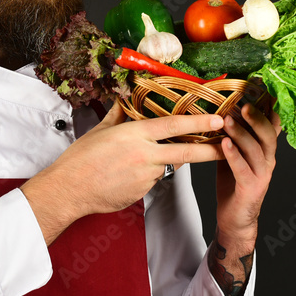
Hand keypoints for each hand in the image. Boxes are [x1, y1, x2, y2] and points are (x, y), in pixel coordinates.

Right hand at [21, 103, 227, 244]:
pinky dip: (146, 175)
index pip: (174, 126)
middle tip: (226, 144)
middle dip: (210, 150)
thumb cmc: (80, 159)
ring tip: (136, 160)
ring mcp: (145, 177)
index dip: (198, 123)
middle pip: (186, 153)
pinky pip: (152, 180)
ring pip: (166, 166)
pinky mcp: (142, 193)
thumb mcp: (100, 130)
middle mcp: (144, 155)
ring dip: (163, 161)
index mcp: (135, 136)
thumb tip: (126, 101)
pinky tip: (126, 175)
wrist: (70, 189)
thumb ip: (118, 115)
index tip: (217, 120)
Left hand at [214, 103, 280, 242]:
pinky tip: (224, 144)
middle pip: (268, 134)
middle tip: (243, 104)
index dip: (268, 107)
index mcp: (265, 149)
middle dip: (256, 117)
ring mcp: (262, 174)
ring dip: (241, 133)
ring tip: (227, 120)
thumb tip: (222, 109)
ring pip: (256, 149)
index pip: (272, 124)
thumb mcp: (235, 153)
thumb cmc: (233, 183)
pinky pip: (243, 169)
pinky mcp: (252, 188)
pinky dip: (234, 155)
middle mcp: (268, 159)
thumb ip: (233, 134)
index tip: (260, 88)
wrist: (235, 218)